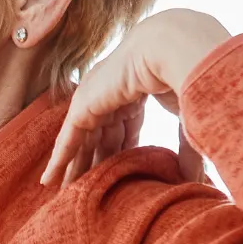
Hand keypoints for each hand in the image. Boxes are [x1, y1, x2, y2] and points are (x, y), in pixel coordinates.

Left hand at [41, 9, 230, 186]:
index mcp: (136, 94)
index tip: (118, 179)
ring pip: (81, 141)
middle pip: (99, 138)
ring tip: (63, 193)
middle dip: (92, 164)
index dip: (119, 155)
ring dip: (72, 167)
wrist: (171, 50)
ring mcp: (95, 99)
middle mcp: (112, 95)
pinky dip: (59, 160)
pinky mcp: (83, 106)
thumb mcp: (187, 120)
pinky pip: (68, 139)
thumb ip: (186, 151)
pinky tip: (49, 181)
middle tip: (83, 192)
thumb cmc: (187, 77)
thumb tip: (192, 181)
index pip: (124, 131)